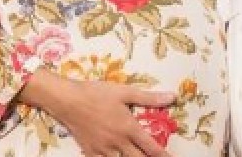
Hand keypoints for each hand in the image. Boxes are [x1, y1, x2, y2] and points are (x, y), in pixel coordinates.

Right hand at [23, 70, 175, 156]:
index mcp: (129, 127)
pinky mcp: (91, 152)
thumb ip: (149, 98)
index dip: (163, 155)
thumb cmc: (97, 93)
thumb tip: (172, 97)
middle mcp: (118, 142)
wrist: (69, 100)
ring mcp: (104, 150)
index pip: (151, 146)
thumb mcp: (125, 92)